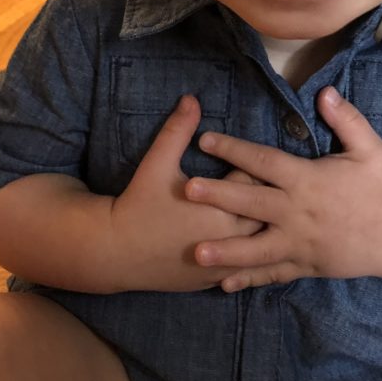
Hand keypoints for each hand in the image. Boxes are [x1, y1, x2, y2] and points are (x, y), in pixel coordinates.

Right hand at [109, 95, 264, 291]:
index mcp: (219, 207)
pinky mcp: (215, 281)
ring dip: (261, 232)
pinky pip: (245, 269)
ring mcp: (223, 264)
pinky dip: (250, 257)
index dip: (251, 172)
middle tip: (262, 191)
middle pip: (265, 216)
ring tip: (265, 218)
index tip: (250, 166)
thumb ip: (177, 130)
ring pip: (260, 247)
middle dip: (263, 203)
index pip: (253, 183)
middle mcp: (228, 239)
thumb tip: (192, 98)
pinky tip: (257, 248)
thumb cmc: (138, 204)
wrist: (116, 252)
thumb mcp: (157, 163)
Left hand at [184, 86, 381, 291]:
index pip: (264, 161)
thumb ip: (346, 120)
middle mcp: (298, 213)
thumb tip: (324, 92)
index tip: (205, 140)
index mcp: (308, 180)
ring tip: (197, 253)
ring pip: (257, 249)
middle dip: (218, 196)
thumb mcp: (371, 149)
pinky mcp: (307, 266)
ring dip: (226, 250)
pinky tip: (224, 284)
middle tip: (187, 191)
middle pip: (251, 203)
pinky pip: (274, 274)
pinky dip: (250, 280)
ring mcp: (301, 244)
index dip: (233, 149)